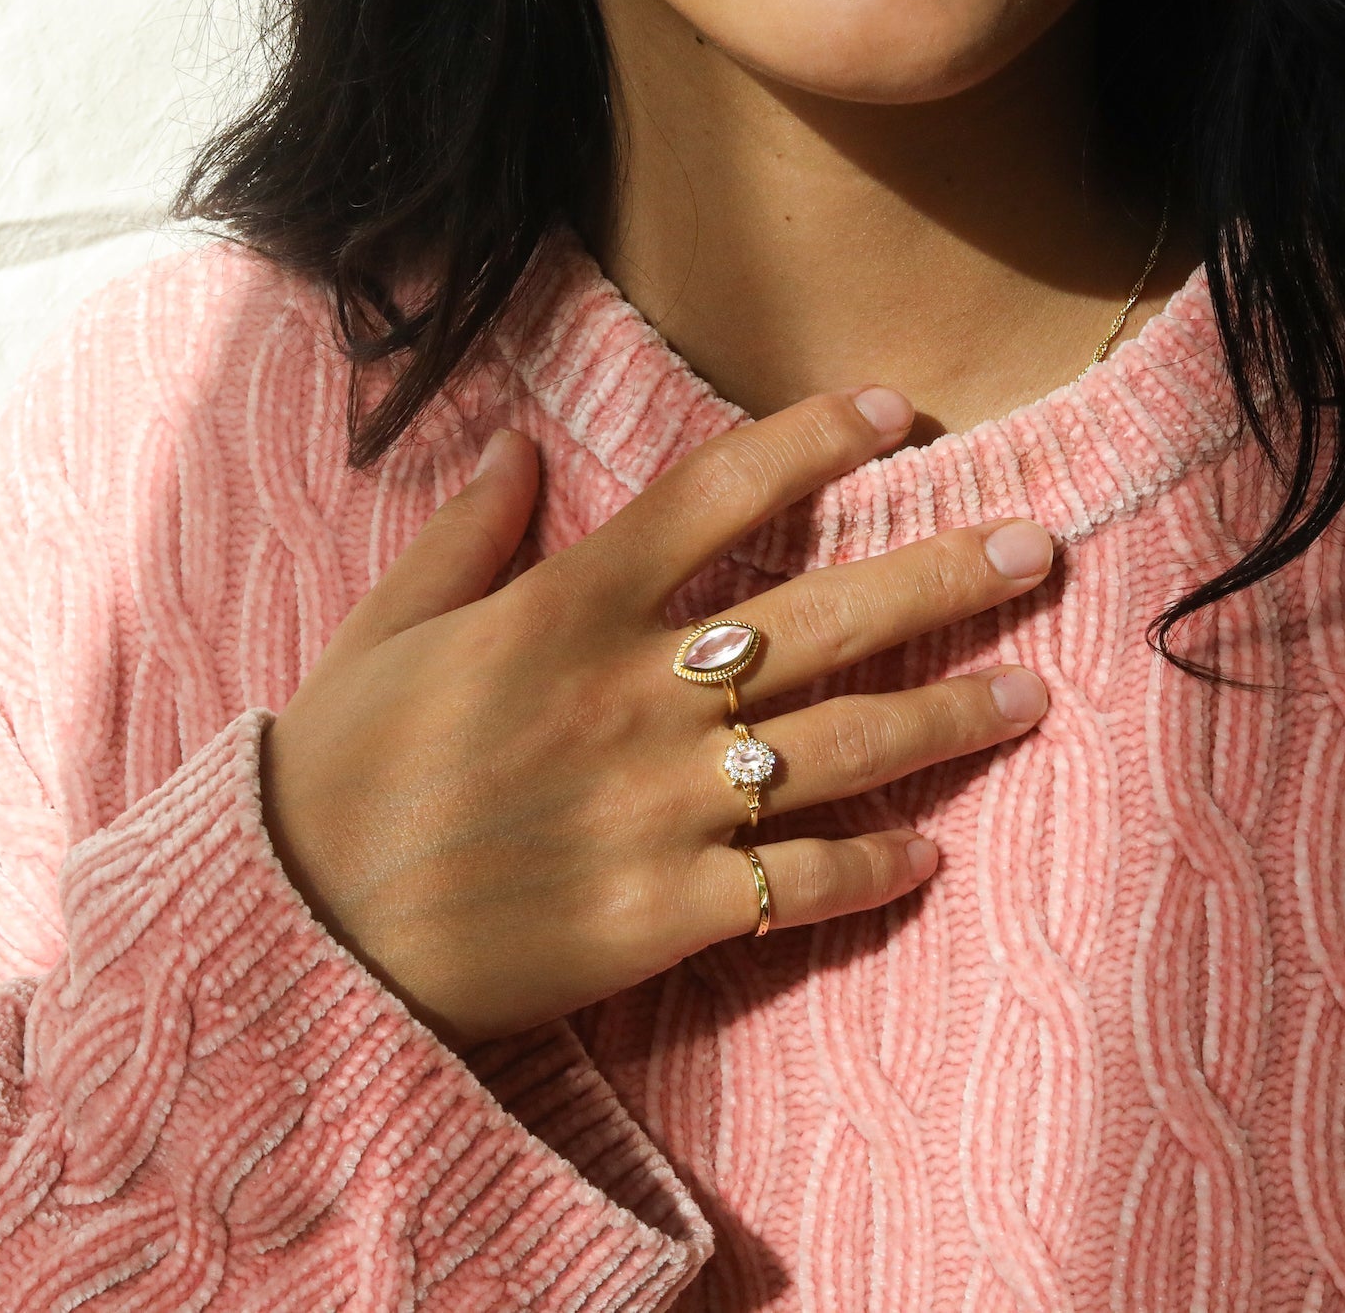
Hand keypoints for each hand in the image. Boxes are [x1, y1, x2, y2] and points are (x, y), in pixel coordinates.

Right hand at [258, 385, 1053, 1051]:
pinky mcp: (667, 912)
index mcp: (565, 610)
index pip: (717, 494)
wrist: (305, 933)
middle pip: (825, 617)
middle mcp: (636, 697)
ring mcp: (662, 808)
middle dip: (944, 574)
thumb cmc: (342, 773)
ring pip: (844, 750)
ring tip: (1031, 693)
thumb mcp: (386, 630)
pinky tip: (928, 855)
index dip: (815, 439)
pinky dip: (871, 870)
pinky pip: (800, 884)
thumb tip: (518, 441)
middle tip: (1039, 548)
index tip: (895, 412)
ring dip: (949, 719)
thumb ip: (464, 533)